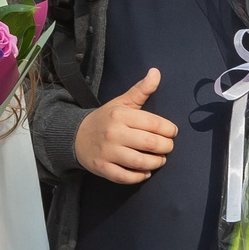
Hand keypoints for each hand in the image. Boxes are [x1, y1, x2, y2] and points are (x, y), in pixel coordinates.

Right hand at [74, 68, 177, 184]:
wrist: (76, 136)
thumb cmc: (105, 119)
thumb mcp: (122, 102)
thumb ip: (141, 90)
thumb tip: (156, 72)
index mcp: (120, 115)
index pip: (152, 123)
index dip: (168, 129)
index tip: (172, 132)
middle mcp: (114, 133)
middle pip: (149, 143)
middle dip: (166, 147)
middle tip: (168, 147)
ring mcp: (107, 152)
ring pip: (139, 162)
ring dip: (156, 162)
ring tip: (160, 159)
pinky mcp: (102, 168)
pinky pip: (125, 177)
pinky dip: (139, 177)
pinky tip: (146, 172)